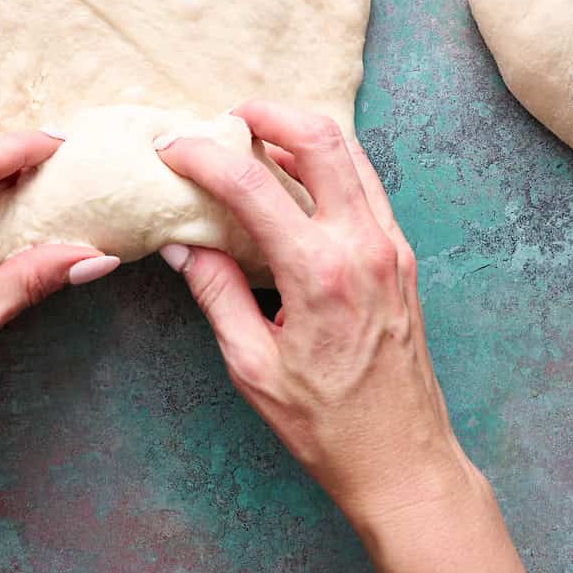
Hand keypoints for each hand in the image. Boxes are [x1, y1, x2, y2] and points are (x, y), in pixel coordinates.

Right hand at [156, 101, 467, 520]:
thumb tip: (182, 244)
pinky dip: (329, 162)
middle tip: (226, 117)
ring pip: (351, 152)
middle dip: (268, 112)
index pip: (250, 185)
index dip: (202, 156)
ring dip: (301, 131)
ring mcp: (389, 246)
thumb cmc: (326, 425)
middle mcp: (362, 245)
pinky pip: (365, 184)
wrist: (402, 460)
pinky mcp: (400, 255)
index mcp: (318, 273)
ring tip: (257, 136)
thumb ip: (217, 293)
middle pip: (319, 138)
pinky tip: (296, 175)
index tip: (170, 149)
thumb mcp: (252, 366)